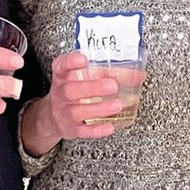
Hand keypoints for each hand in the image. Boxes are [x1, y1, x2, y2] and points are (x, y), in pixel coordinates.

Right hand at [20, 52, 142, 156]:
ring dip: (99, 108)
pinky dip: (97, 130)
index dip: (71, 62)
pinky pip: (83, 130)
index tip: (84, 59)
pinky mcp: (71, 128)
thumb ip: (102, 72)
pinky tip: (110, 126)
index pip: (61, 66)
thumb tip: (137, 74)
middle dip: (93, 87)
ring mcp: (65, 112)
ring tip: (117, 105)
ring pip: (78, 111)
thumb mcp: (78, 77)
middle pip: (71, 90)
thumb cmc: (72, 92)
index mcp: (62, 76)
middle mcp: (61, 93)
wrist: (52, 116)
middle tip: (113, 85)